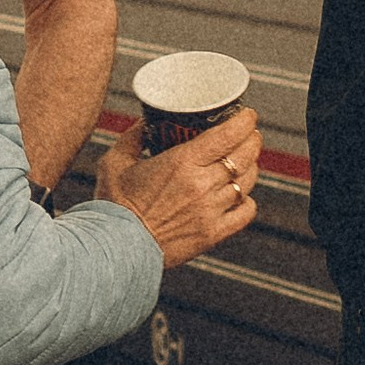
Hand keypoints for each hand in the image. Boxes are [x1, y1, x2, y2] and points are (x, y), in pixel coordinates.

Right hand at [96, 111, 260, 263]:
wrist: (115, 249)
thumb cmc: (112, 206)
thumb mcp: (114, 162)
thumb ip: (132, 138)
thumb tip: (144, 123)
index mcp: (181, 163)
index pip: (227, 135)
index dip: (244, 122)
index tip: (247, 115)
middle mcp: (202, 185)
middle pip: (243, 156)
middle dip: (252, 140)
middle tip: (250, 134)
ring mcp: (210, 211)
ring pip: (247, 182)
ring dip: (251, 167)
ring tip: (246, 160)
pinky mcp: (212, 234)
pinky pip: (246, 213)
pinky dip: (248, 201)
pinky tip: (241, 195)